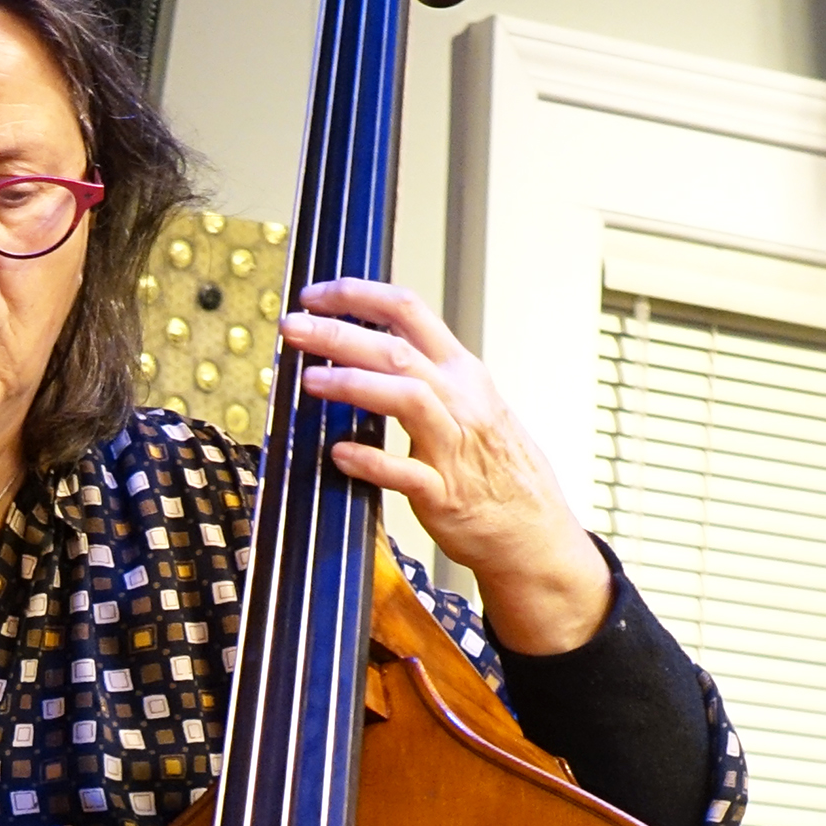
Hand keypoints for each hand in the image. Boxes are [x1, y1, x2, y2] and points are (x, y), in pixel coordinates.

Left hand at [278, 276, 611, 653]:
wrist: (532, 530)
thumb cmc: (494, 468)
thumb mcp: (467, 404)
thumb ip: (422, 375)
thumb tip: (364, 350)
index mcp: (461, 371)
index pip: (409, 311)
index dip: (358, 296)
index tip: (316, 295)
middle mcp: (460, 400)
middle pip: (396, 349)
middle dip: (338, 333)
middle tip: (292, 327)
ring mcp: (453, 446)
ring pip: (406, 398)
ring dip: (353, 384)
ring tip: (310, 380)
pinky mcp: (444, 494)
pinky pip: (404, 473)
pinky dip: (370, 461)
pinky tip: (338, 454)